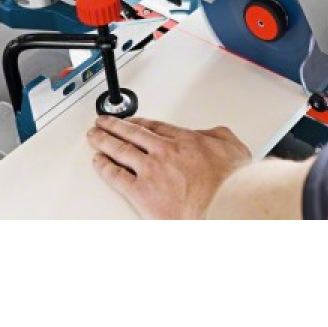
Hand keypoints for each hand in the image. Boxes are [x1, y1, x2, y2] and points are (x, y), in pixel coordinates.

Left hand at [86, 115, 250, 218]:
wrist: (224, 204)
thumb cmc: (231, 183)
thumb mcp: (232, 147)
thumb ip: (217, 136)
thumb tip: (211, 134)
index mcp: (185, 140)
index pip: (155, 127)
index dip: (140, 122)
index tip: (133, 122)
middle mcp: (164, 152)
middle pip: (133, 133)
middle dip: (116, 126)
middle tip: (105, 122)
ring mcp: (150, 171)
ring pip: (120, 150)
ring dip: (104, 141)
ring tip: (95, 137)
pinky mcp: (141, 192)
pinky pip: (116, 176)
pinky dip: (105, 167)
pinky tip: (99, 162)